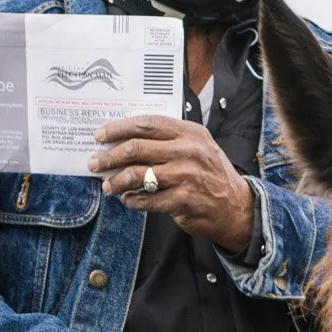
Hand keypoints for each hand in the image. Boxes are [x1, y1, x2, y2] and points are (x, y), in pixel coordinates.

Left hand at [89, 116, 254, 253]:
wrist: (236, 207)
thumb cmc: (211, 174)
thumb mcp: (198, 147)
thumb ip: (168, 141)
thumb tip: (125, 143)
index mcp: (190, 133)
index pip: (148, 124)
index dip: (119, 128)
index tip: (100, 135)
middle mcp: (188, 151)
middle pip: (137, 148)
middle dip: (110, 155)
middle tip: (95, 162)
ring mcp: (186, 176)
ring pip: (137, 175)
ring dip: (117, 181)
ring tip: (108, 186)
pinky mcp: (182, 200)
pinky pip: (146, 199)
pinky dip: (132, 201)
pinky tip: (128, 200)